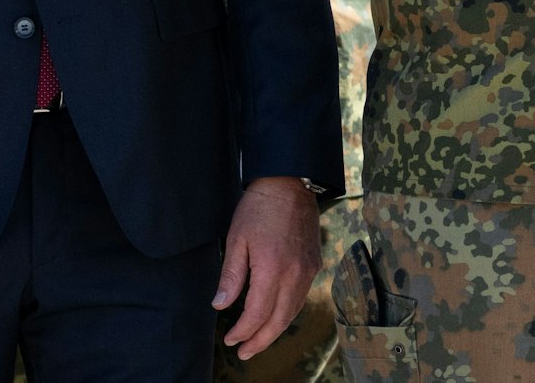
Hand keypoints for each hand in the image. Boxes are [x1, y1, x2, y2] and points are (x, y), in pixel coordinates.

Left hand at [214, 176, 321, 359]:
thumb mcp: (237, 239)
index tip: (230, 339)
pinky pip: (301, 297)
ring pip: (292, 311)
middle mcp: (295, 273)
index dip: (243, 331)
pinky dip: (287, 313)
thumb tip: (220, 306)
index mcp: (272, 268)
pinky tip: (275, 316)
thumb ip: (231, 276)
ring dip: (275, 330)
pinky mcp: (314, 263)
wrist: (290, 182)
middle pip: (278, 320)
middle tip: (243, 352)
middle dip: (260, 340)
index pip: (257, 313)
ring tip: (257, 342)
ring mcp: (308, 269)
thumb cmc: (259, 208)